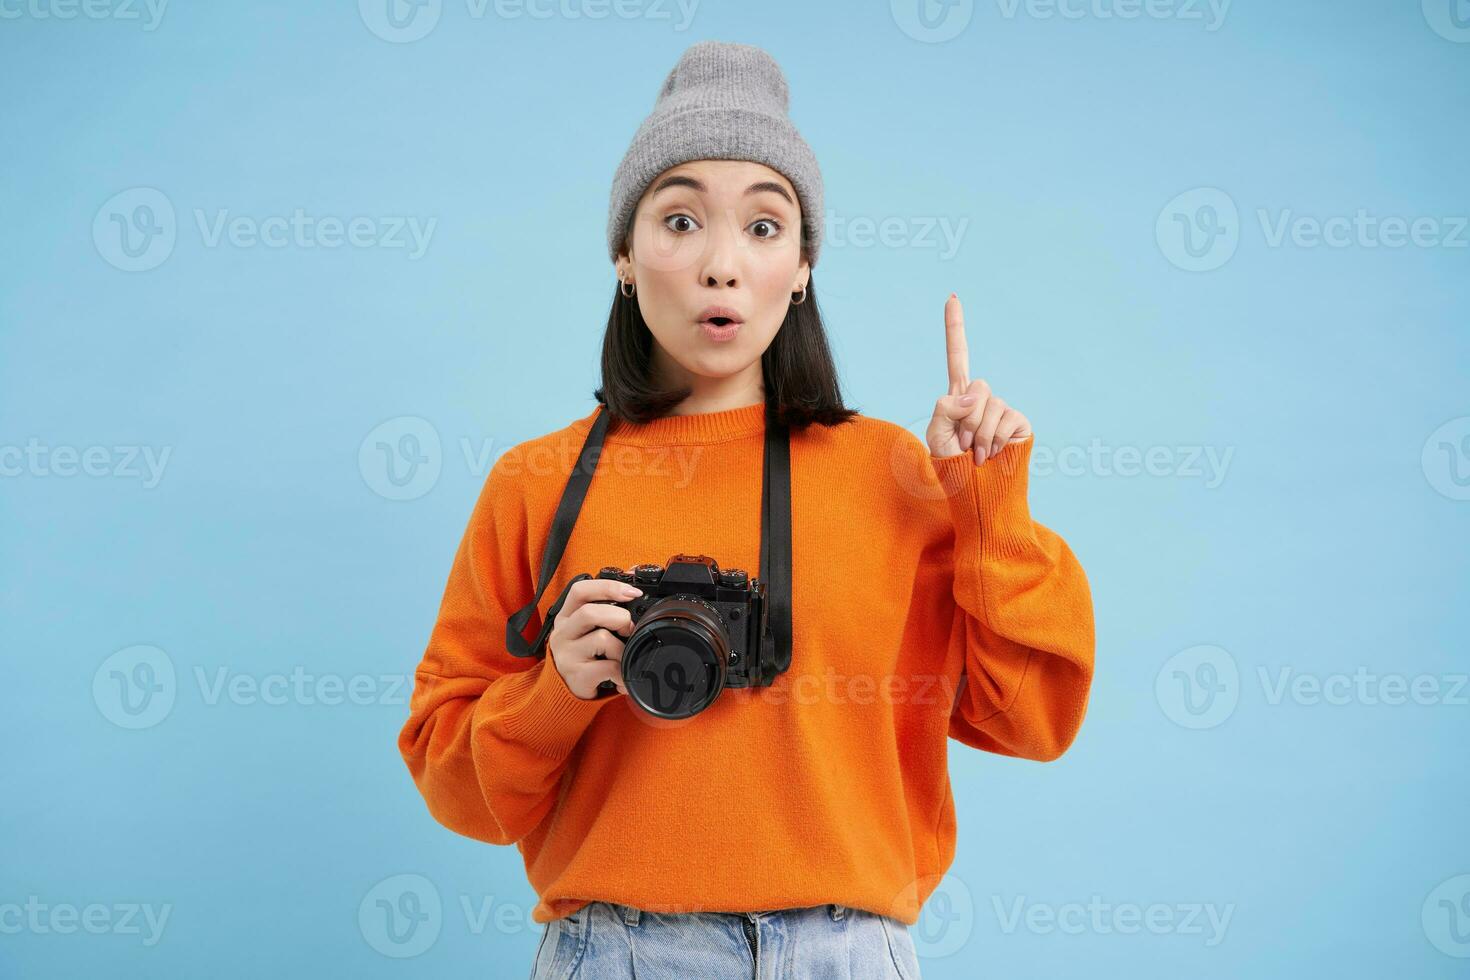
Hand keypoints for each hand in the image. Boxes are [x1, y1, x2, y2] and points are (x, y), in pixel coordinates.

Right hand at [546, 577, 641, 699]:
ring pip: (602, 638)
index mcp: (567, 616)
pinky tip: (622, 678)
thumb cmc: (584, 654)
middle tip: (628, 630)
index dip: (607, 587)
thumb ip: (605, 607)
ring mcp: (568, 654)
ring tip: (623, 658)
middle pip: (590, 612)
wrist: (566, 690)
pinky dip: (622, 673)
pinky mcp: (577, 675)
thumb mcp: (588, 628)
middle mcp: (564, 632)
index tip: (632, 592)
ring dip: (622, 648)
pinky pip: (609, 667)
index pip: (580, 591)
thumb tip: (633, 578)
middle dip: (619, 618)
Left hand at [926, 293, 1032, 463]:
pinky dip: (994, 441)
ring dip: (979, 436)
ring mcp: (1002, 409)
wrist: (976, 492)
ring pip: (989, 406)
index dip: (955, 327)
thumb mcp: (936, 436)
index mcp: (958, 397)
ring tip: (977, 454)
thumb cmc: (953, 467)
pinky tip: (993, 455)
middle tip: (965, 445)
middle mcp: (983, 398)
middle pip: (975, 387)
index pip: (958, 356)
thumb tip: (975, 394)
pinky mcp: (1019, 422)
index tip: (953, 296)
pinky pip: (1005, 420)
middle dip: (965, 420)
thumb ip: (945, 409)